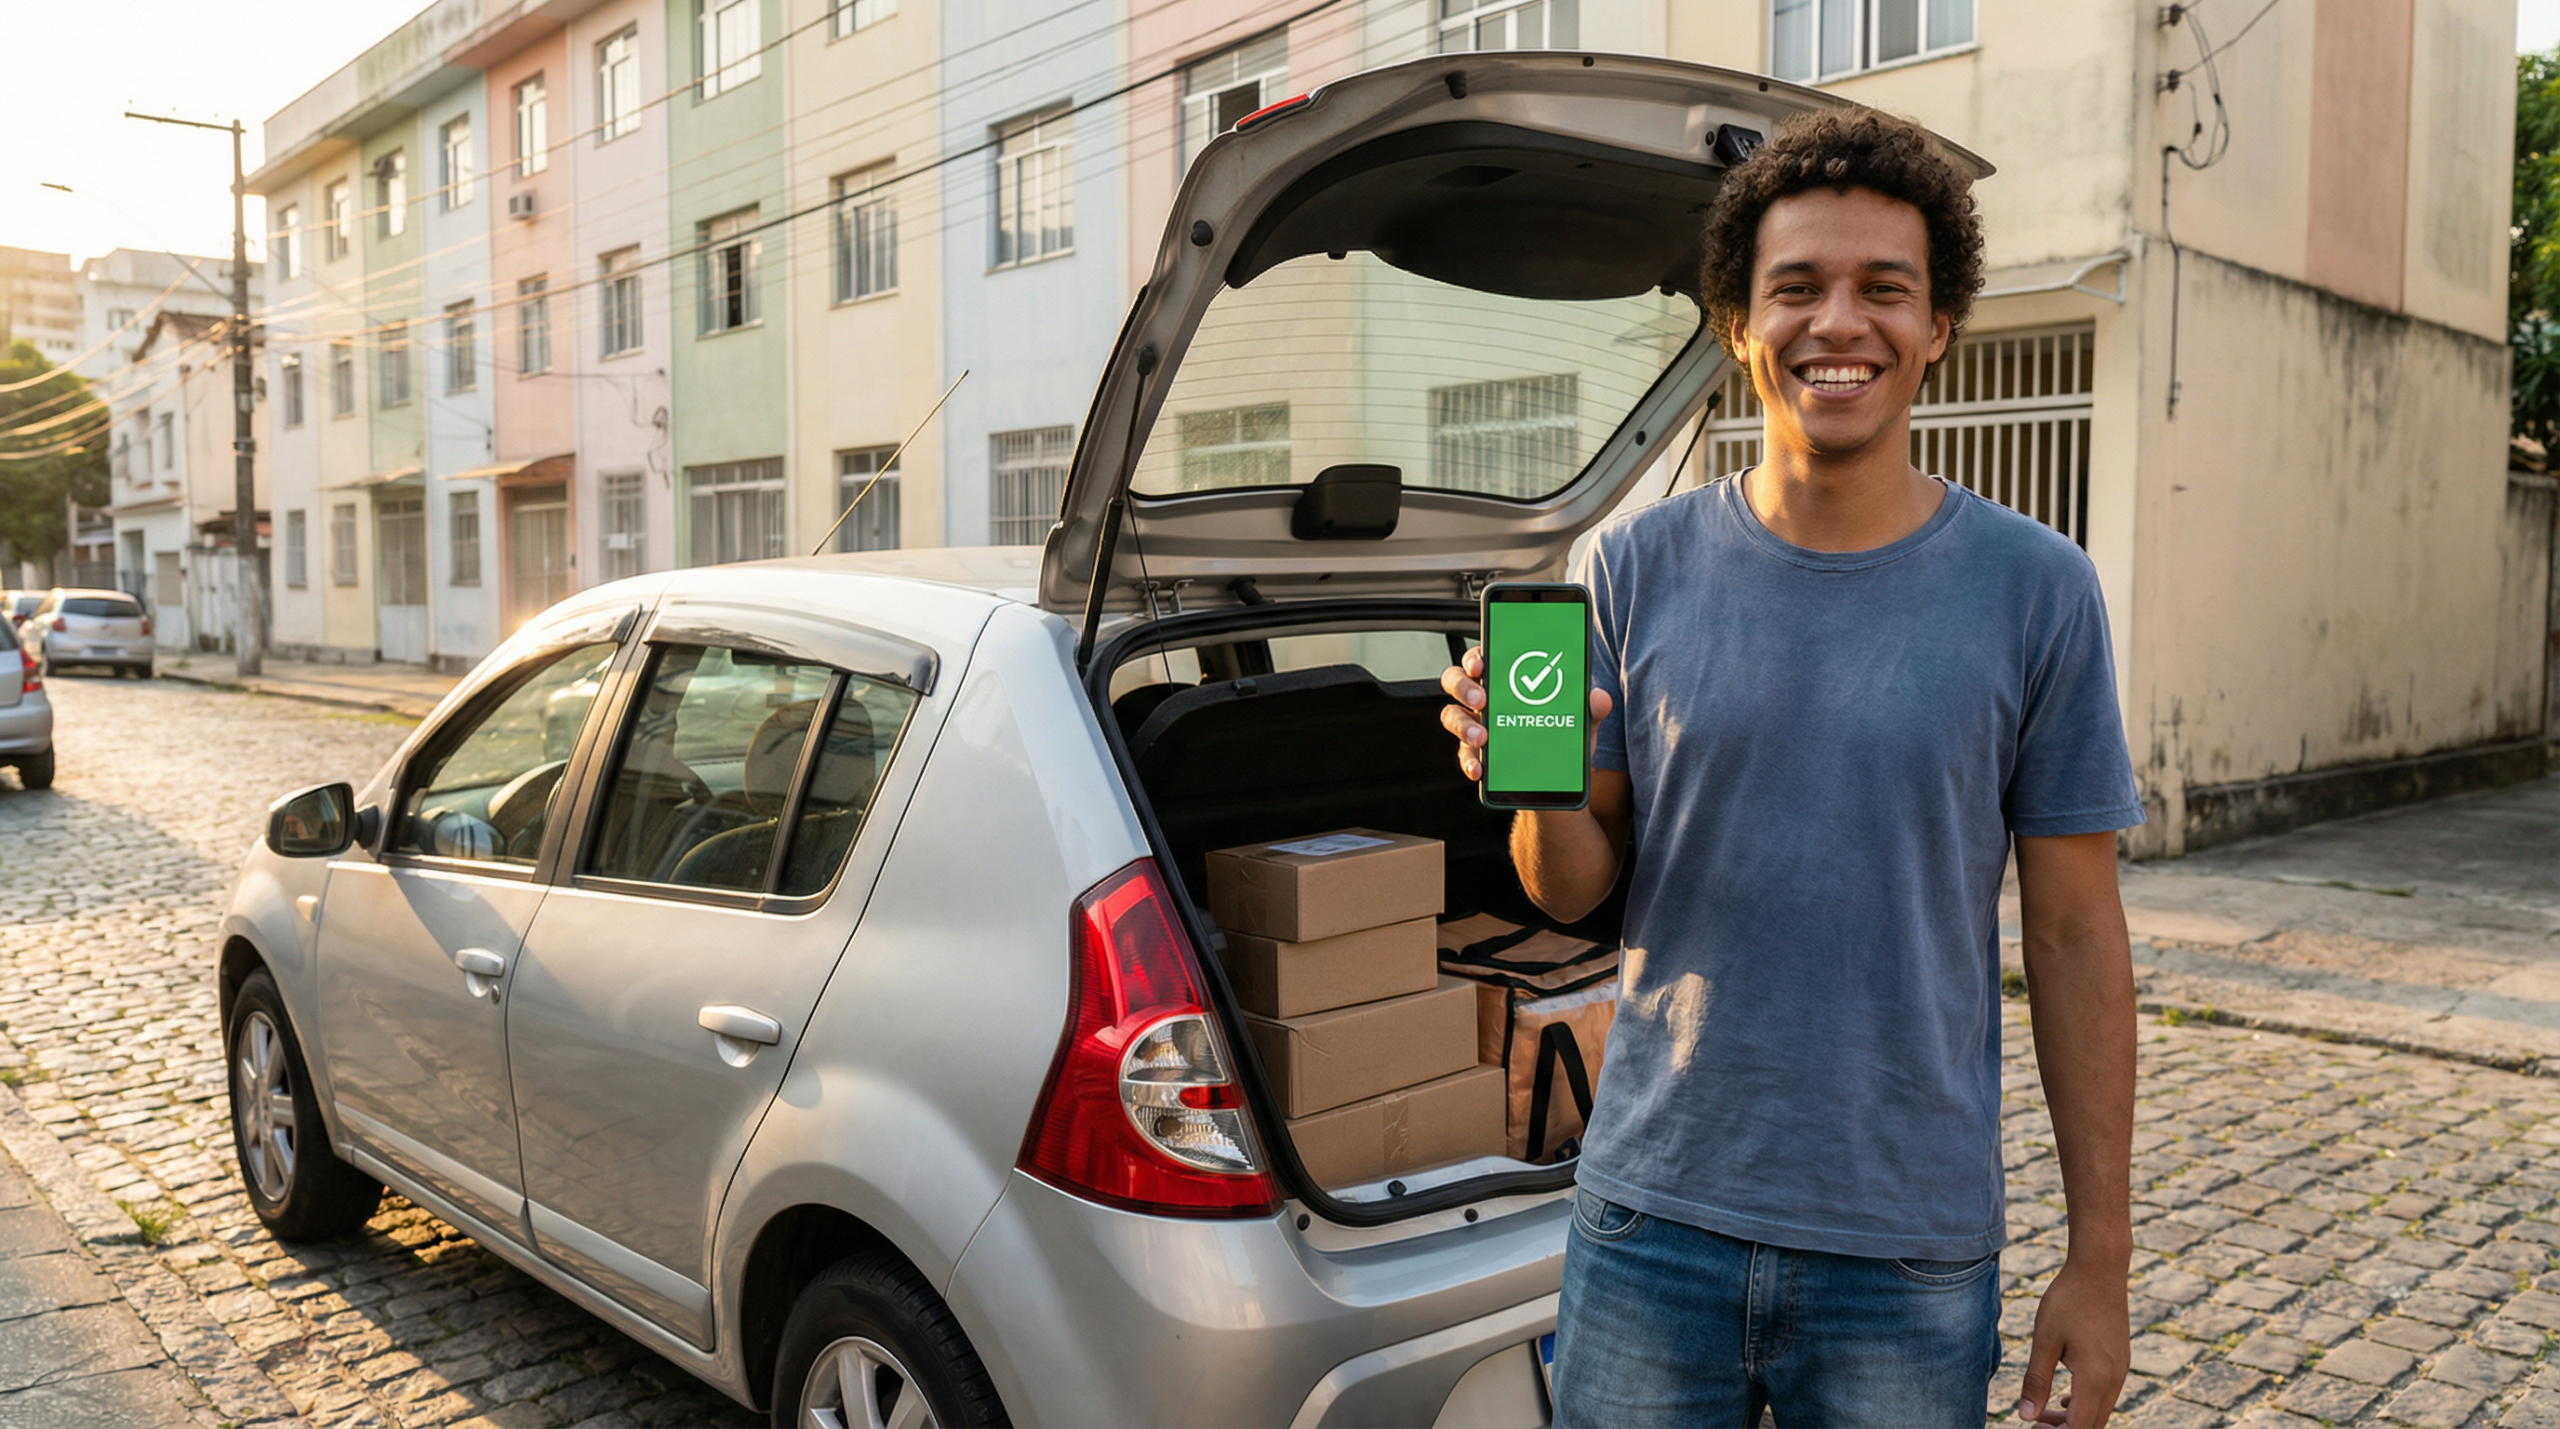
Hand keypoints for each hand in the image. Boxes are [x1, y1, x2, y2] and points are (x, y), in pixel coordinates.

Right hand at [1438, 647, 1612, 782]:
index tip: (1482, 663)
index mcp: (1506, 677)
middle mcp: (1485, 697)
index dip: (1476, 656)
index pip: (1483, 657)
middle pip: (1457, 680)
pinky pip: (1464, 754)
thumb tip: (1598, 697)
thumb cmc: (1562, 733)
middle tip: (1483, 700)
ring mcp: (1475, 724)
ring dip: (1464, 726)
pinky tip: (1479, 769)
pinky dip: (1469, 761)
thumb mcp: (1582, 720)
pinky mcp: (1475, 753)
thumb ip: (1591, 707)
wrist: (1559, 776)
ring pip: (1452, 716)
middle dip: (1465, 687)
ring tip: (1483, 738)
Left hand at [2017, 1256, 2129, 1426]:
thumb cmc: (2068, 1300)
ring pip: (2100, 1411)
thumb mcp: (2045, 1341)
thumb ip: (2036, 1381)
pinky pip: (2105, 1395)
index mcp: (2095, 1378)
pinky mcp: (2120, 1361)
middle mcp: (2114, 1379)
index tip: (2030, 1428)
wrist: (2100, 1269)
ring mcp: (2121, 1370)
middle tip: (2033, 1426)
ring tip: (2043, 1415)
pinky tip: (2062, 1399)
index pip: (2079, 1427)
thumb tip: (2025, 1416)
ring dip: (2073, 1419)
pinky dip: (2084, 1404)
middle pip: (2092, 1424)